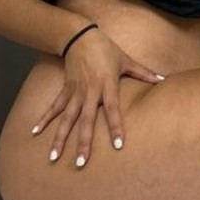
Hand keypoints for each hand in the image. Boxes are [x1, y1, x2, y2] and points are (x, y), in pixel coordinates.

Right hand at [30, 28, 162, 168]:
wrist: (79, 36)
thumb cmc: (106, 49)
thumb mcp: (126, 60)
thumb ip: (144, 73)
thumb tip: (163, 80)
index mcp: (106, 85)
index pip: (113, 110)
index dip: (116, 127)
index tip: (118, 146)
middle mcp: (89, 91)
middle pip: (85, 121)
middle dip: (83, 142)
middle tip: (81, 163)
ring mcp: (74, 92)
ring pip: (66, 119)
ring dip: (59, 138)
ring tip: (53, 157)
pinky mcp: (65, 90)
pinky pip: (54, 107)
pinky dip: (44, 119)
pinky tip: (35, 133)